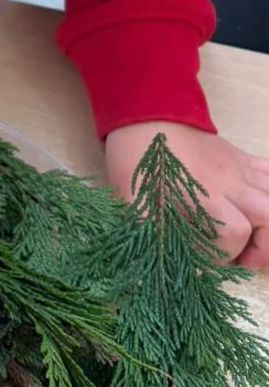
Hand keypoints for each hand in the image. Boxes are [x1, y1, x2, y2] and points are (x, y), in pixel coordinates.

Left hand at [104, 121, 268, 268]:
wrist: (145, 114)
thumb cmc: (137, 161)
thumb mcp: (132, 200)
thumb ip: (145, 234)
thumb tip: (144, 271)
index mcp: (200, 195)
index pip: (233, 232)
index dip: (223, 255)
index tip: (204, 262)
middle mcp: (228, 183)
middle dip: (263, 245)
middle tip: (243, 260)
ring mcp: (239, 169)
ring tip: (256, 239)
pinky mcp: (242, 158)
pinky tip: (259, 206)